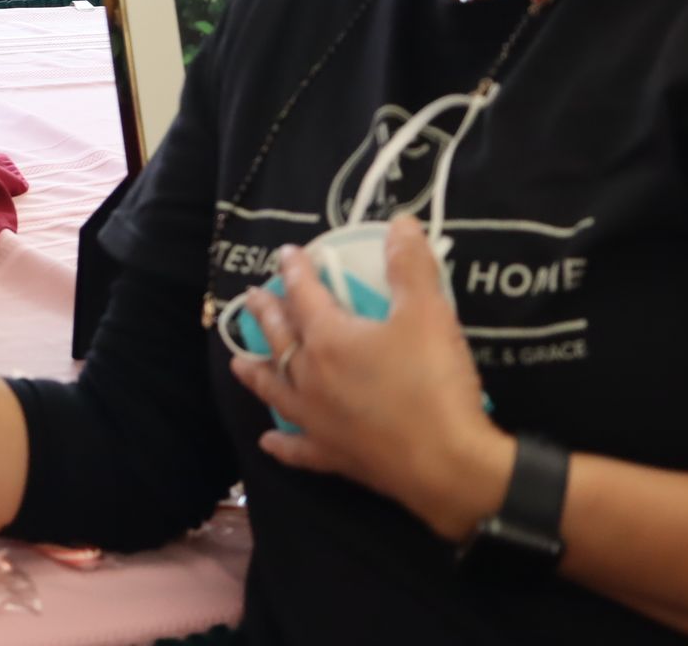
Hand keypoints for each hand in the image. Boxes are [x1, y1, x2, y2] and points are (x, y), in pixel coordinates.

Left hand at [228, 215, 515, 541]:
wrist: (448, 465)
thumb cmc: (433, 384)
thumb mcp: (428, 314)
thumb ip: (410, 266)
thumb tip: (398, 222)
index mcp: (329, 339)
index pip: (304, 295)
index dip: (295, 271)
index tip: (285, 253)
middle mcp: (311, 378)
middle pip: (280, 338)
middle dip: (266, 314)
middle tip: (251, 297)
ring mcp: (318, 421)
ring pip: (275, 390)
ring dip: (256, 372)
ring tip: (239, 362)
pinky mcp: (333, 457)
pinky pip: (297, 449)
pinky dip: (281, 444)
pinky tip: (267, 441)